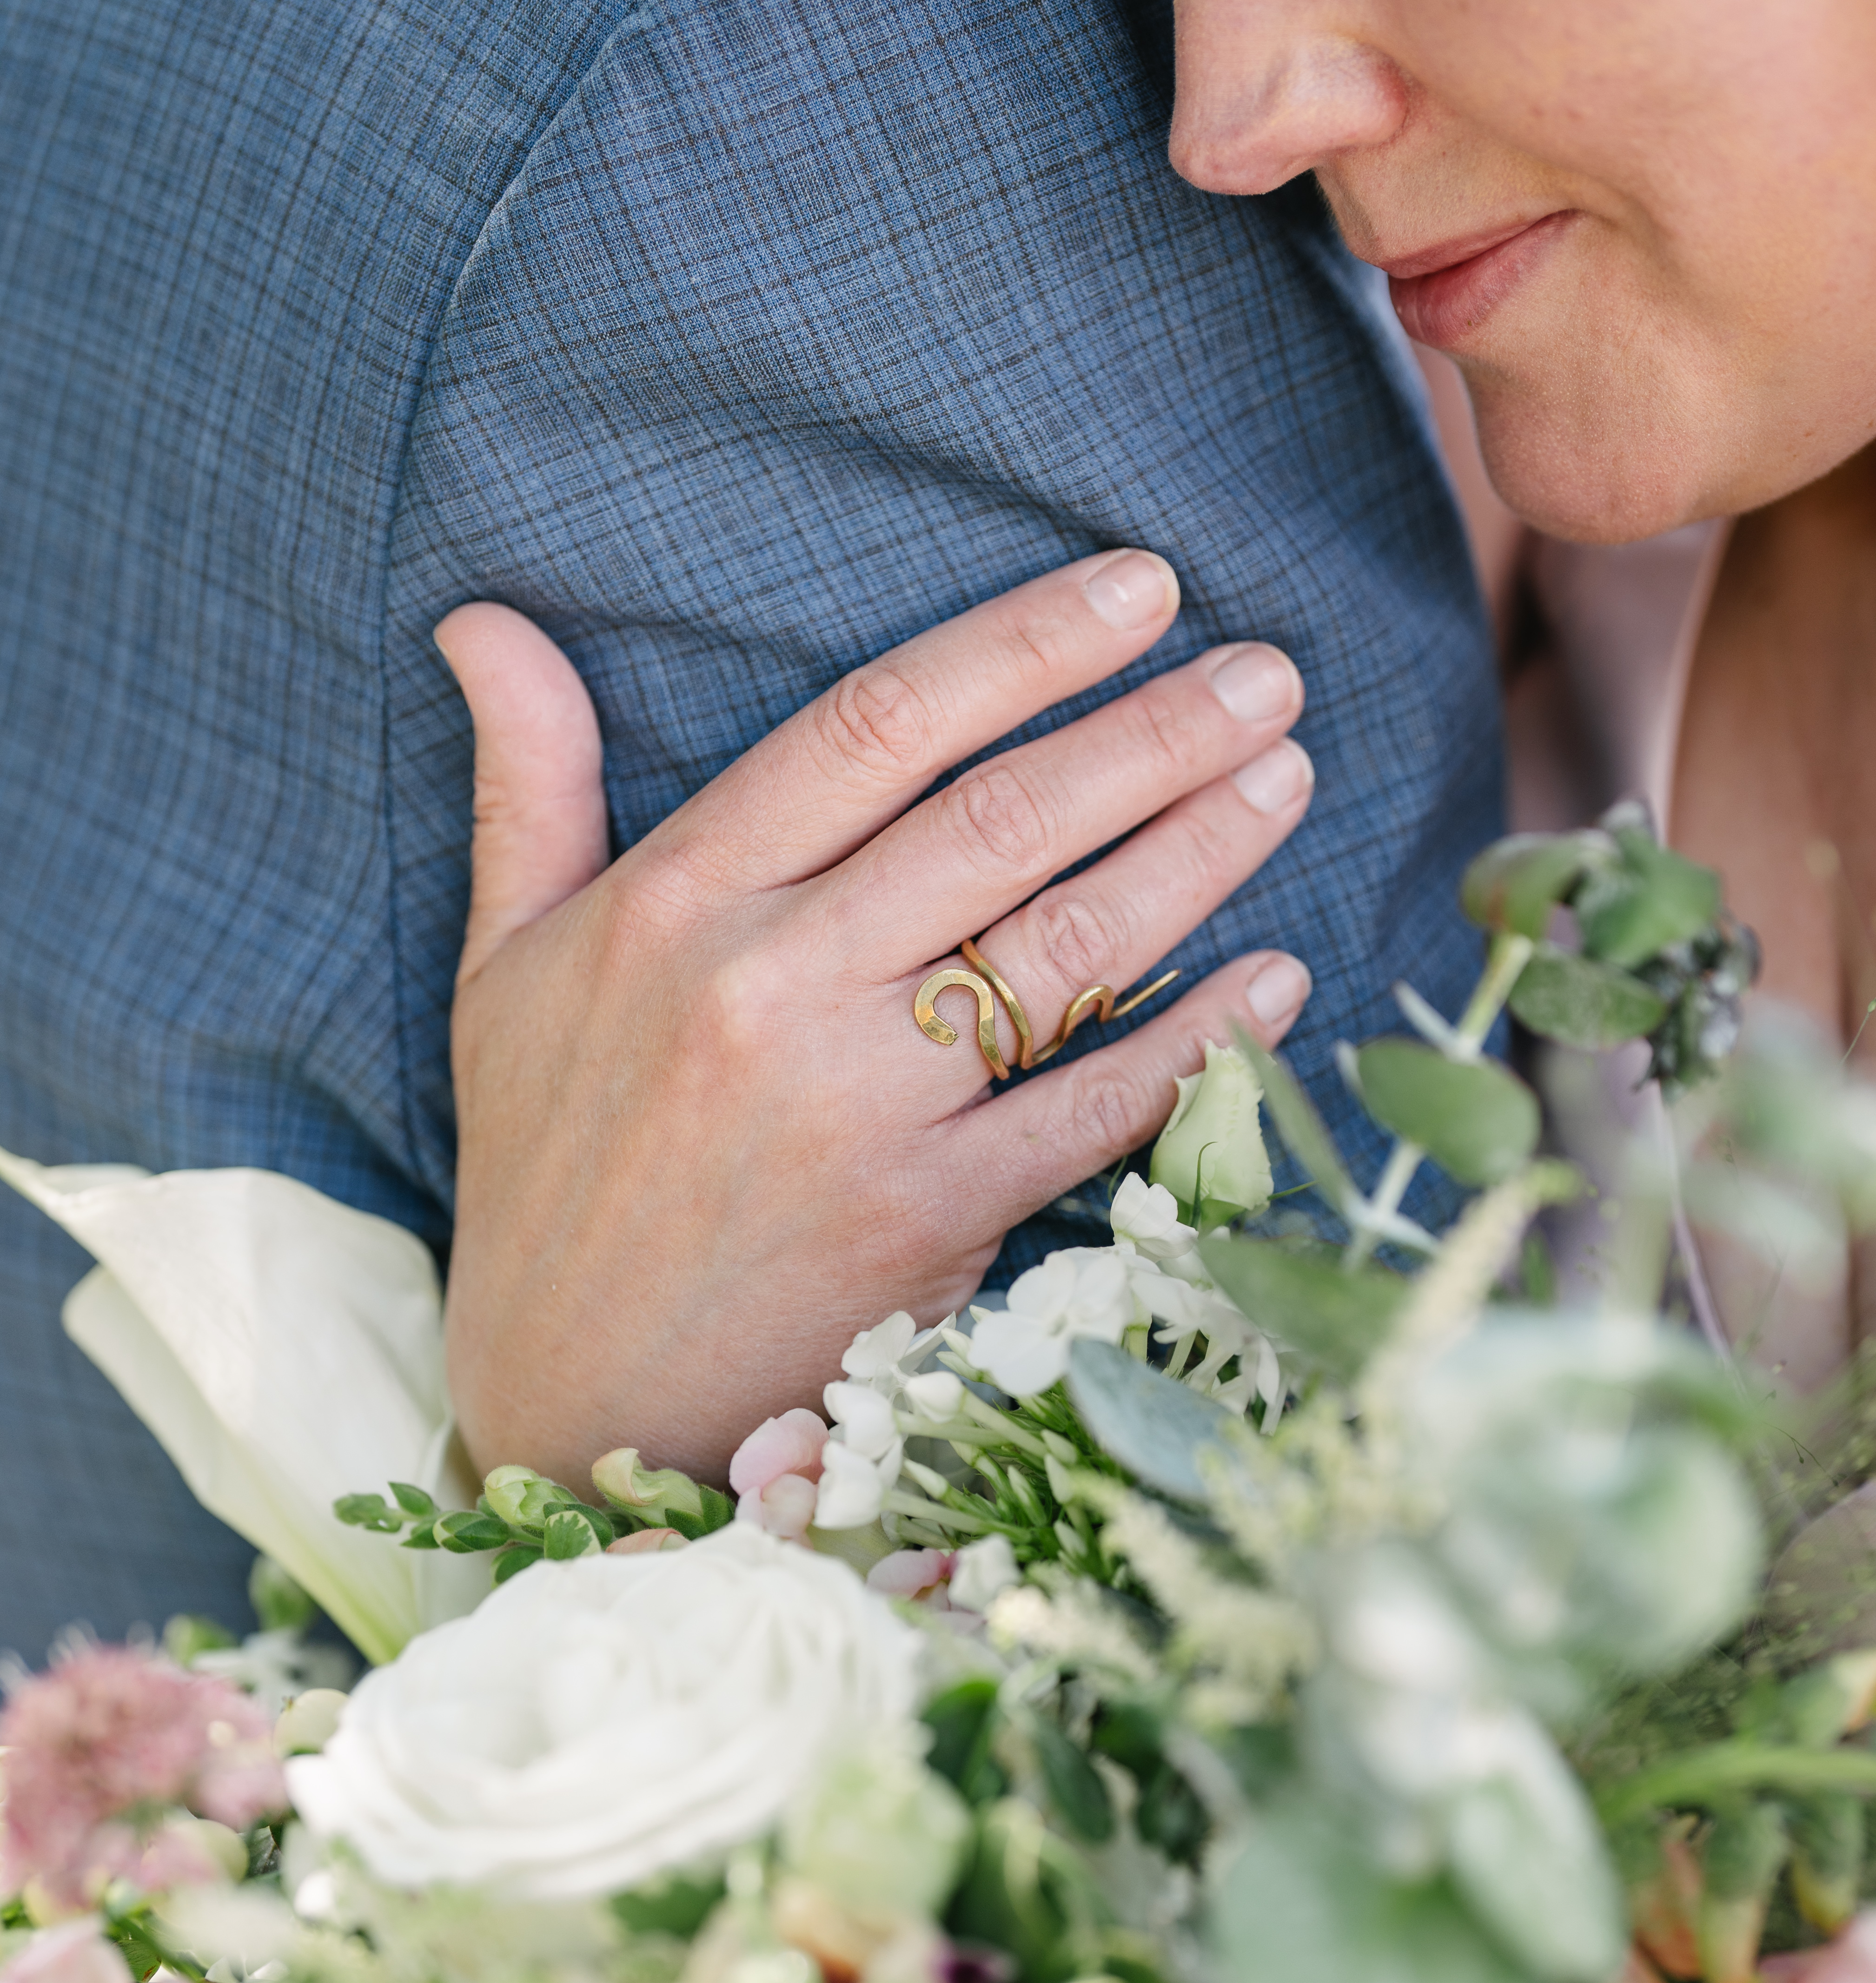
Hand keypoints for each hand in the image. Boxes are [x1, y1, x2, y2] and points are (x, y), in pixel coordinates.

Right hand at [436, 552, 1313, 1484]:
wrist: (567, 1395)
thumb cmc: (546, 1166)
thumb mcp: (505, 963)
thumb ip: (527, 784)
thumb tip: (483, 620)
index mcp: (678, 902)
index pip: (877, 728)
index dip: (1022, 645)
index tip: (1136, 587)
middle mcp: (771, 986)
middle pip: (1001, 821)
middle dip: (1154, 734)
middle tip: (1266, 673)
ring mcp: (856, 1107)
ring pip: (1064, 947)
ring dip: (1197, 853)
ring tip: (1284, 777)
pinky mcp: (926, 1218)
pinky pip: (1094, 1108)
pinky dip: (1199, 1038)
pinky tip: (1279, 975)